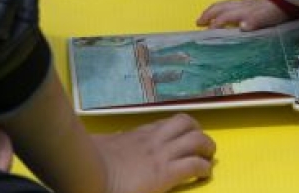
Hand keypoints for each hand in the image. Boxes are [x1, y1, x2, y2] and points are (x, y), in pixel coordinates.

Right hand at [93, 114, 214, 192]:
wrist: (90, 172)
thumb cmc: (89, 160)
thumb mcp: (99, 143)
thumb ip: (107, 141)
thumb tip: (104, 141)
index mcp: (137, 134)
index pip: (164, 123)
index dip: (178, 129)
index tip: (180, 136)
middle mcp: (153, 139)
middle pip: (185, 123)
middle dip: (198, 131)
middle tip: (201, 145)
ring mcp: (161, 154)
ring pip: (196, 139)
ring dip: (207, 146)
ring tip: (208, 156)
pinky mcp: (166, 172)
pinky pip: (194, 165)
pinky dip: (203, 168)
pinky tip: (204, 174)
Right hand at [196, 0, 287, 30]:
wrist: (289, 1)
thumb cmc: (276, 12)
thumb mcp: (267, 18)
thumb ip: (254, 21)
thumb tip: (241, 26)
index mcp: (244, 10)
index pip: (225, 16)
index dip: (215, 23)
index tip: (206, 32)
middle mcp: (242, 4)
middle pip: (222, 7)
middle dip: (209, 14)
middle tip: (198, 22)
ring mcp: (247, 2)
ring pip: (227, 3)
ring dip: (215, 9)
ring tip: (207, 15)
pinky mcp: (253, 1)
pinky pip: (236, 2)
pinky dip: (228, 5)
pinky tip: (230, 8)